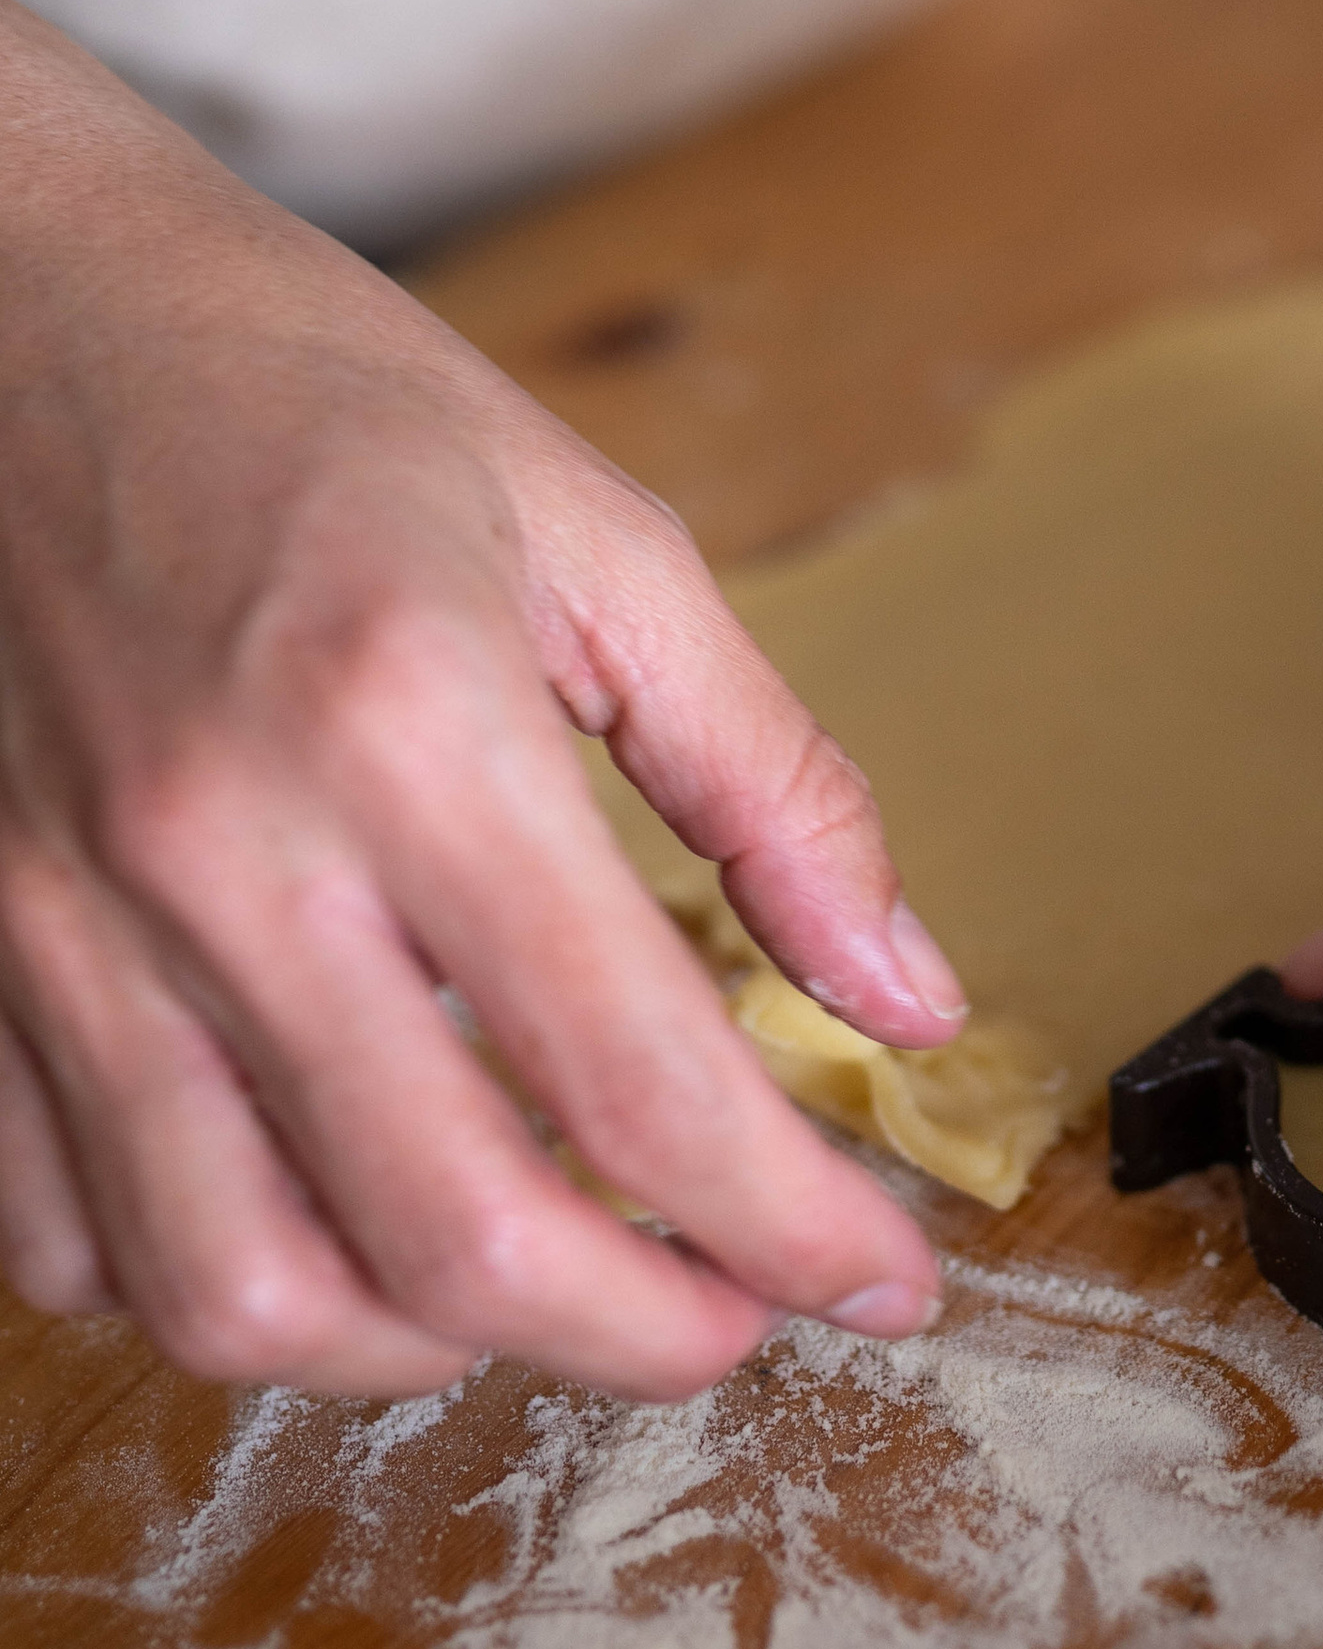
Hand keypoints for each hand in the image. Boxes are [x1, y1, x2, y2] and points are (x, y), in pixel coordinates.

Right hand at [0, 8, 960, 1399]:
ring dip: (426, 1354)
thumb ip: (770, 778)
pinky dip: (220, 1287)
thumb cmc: (302, 387)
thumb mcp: (595, 531)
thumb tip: (906, 994)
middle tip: (736, 1321)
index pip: (636, 1074)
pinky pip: (71, 1238)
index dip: (794, 1225)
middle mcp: (220, 851)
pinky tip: (327, 1219)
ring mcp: (59, 926)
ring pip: (239, 1294)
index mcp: (407, 720)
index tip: (885, 1280)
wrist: (2, 294)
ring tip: (537, 1290)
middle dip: (645, 1339)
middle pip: (452, 1237)